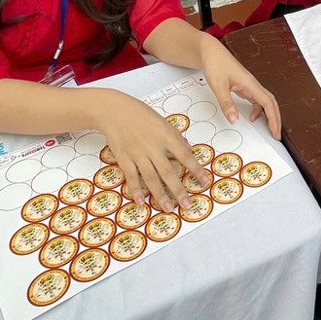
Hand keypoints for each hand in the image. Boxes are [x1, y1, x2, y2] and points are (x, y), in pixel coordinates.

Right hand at [92, 89, 207, 212]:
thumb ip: (175, 138)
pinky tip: (141, 203)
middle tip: (187, 205)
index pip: (185, 155)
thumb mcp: (163, 122)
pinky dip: (136, 191)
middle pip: (168, 172)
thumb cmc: (141, 115)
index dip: (196, 169)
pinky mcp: (124, 159)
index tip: (205, 181)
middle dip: (178, 190)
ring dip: (160, 195)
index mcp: (166, 136)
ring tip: (168, 208)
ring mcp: (138, 154)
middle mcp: (153, 147)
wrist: (114, 111)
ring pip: (150, 178)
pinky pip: (131, 178)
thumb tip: (188, 152)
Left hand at [197, 34, 281, 138]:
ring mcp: (249, 85)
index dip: (273, 118)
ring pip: (265, 101)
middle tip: (276, 135)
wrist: (210, 52)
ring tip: (269, 129)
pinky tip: (252, 117)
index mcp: (250, 84)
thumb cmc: (215, 64)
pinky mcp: (244, 86)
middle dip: (276, 119)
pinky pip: (256, 100)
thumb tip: (234, 120)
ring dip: (269, 115)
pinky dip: (258, 110)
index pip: (267, 103)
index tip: (275, 131)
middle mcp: (253, 84)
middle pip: (271, 103)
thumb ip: (227, 103)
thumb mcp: (218, 86)